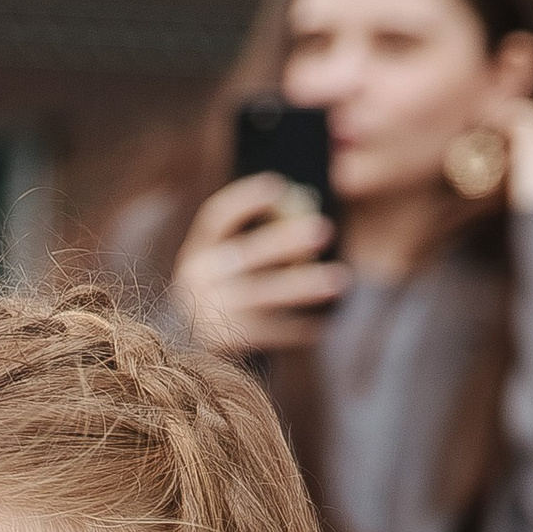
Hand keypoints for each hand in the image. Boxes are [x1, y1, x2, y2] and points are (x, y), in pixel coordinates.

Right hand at [169, 173, 348, 358]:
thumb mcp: (227, 263)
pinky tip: (322, 325)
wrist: (192, 346)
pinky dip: (297, 329)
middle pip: (245, 255)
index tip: (278, 185)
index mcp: (199, 249)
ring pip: (262, 295)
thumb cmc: (225, 292)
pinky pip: (269, 332)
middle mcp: (198, 278)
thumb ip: (257, 240)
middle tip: (324, 229)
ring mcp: (209, 311)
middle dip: (284, 242)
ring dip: (303, 286)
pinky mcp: (223, 342)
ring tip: (340, 279)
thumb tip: (308, 206)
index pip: (218, 218)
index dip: (246, 201)